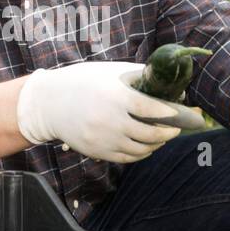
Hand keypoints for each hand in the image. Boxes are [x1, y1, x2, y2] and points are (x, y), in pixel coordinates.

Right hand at [16, 61, 184, 162]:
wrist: (48, 103)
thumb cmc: (82, 82)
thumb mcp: (109, 72)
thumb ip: (137, 76)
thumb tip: (168, 83)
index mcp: (116, 97)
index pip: (152, 110)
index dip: (170, 114)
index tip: (181, 114)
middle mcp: (110, 120)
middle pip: (150, 134)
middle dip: (168, 133)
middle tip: (176, 128)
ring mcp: (103, 139)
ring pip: (140, 150)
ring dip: (156, 145)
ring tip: (162, 137)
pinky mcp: (97, 151)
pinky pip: (126, 158)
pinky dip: (140, 154)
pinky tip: (146, 147)